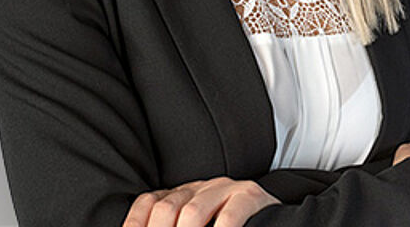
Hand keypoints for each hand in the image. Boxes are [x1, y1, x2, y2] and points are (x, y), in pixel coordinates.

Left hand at [121, 176, 281, 226]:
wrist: (273, 218)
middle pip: (167, 209)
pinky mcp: (250, 196)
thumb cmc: (229, 226)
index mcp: (183, 194)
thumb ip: (175, 225)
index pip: (149, 202)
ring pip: (193, 212)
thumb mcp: (198, 225)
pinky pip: (231, 213)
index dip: (136, 224)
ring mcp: (226, 189)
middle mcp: (201, 187)